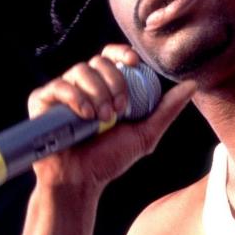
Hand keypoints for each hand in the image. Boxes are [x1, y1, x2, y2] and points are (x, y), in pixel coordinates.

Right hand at [26, 43, 196, 189]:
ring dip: (97, 93)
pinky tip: (85, 115)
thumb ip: (167, 109)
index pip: (111, 56)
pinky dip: (74, 97)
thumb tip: (193, 85)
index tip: (135, 63)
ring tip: (103, 119)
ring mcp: (60, 92)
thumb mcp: (145, 134)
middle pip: (98, 61)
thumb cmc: (110, 159)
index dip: (122, 53)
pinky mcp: (41, 102)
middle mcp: (82, 85)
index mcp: (103, 87)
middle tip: (120, 110)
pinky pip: (57, 86)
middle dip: (114, 82)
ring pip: (79, 70)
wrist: (81, 181)